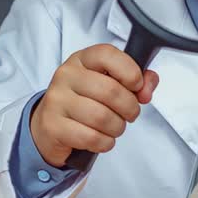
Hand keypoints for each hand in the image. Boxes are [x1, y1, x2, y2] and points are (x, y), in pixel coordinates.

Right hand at [31, 44, 158, 166]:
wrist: (50, 127)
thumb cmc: (85, 103)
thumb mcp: (109, 84)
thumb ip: (136, 81)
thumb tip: (147, 88)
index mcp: (82, 60)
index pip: (107, 54)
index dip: (130, 71)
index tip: (137, 86)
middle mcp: (66, 76)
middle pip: (110, 91)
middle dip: (130, 108)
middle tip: (130, 114)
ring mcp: (56, 100)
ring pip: (102, 117)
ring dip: (117, 128)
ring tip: (114, 127)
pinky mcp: (52, 126)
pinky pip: (91, 137)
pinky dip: (104, 142)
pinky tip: (101, 139)